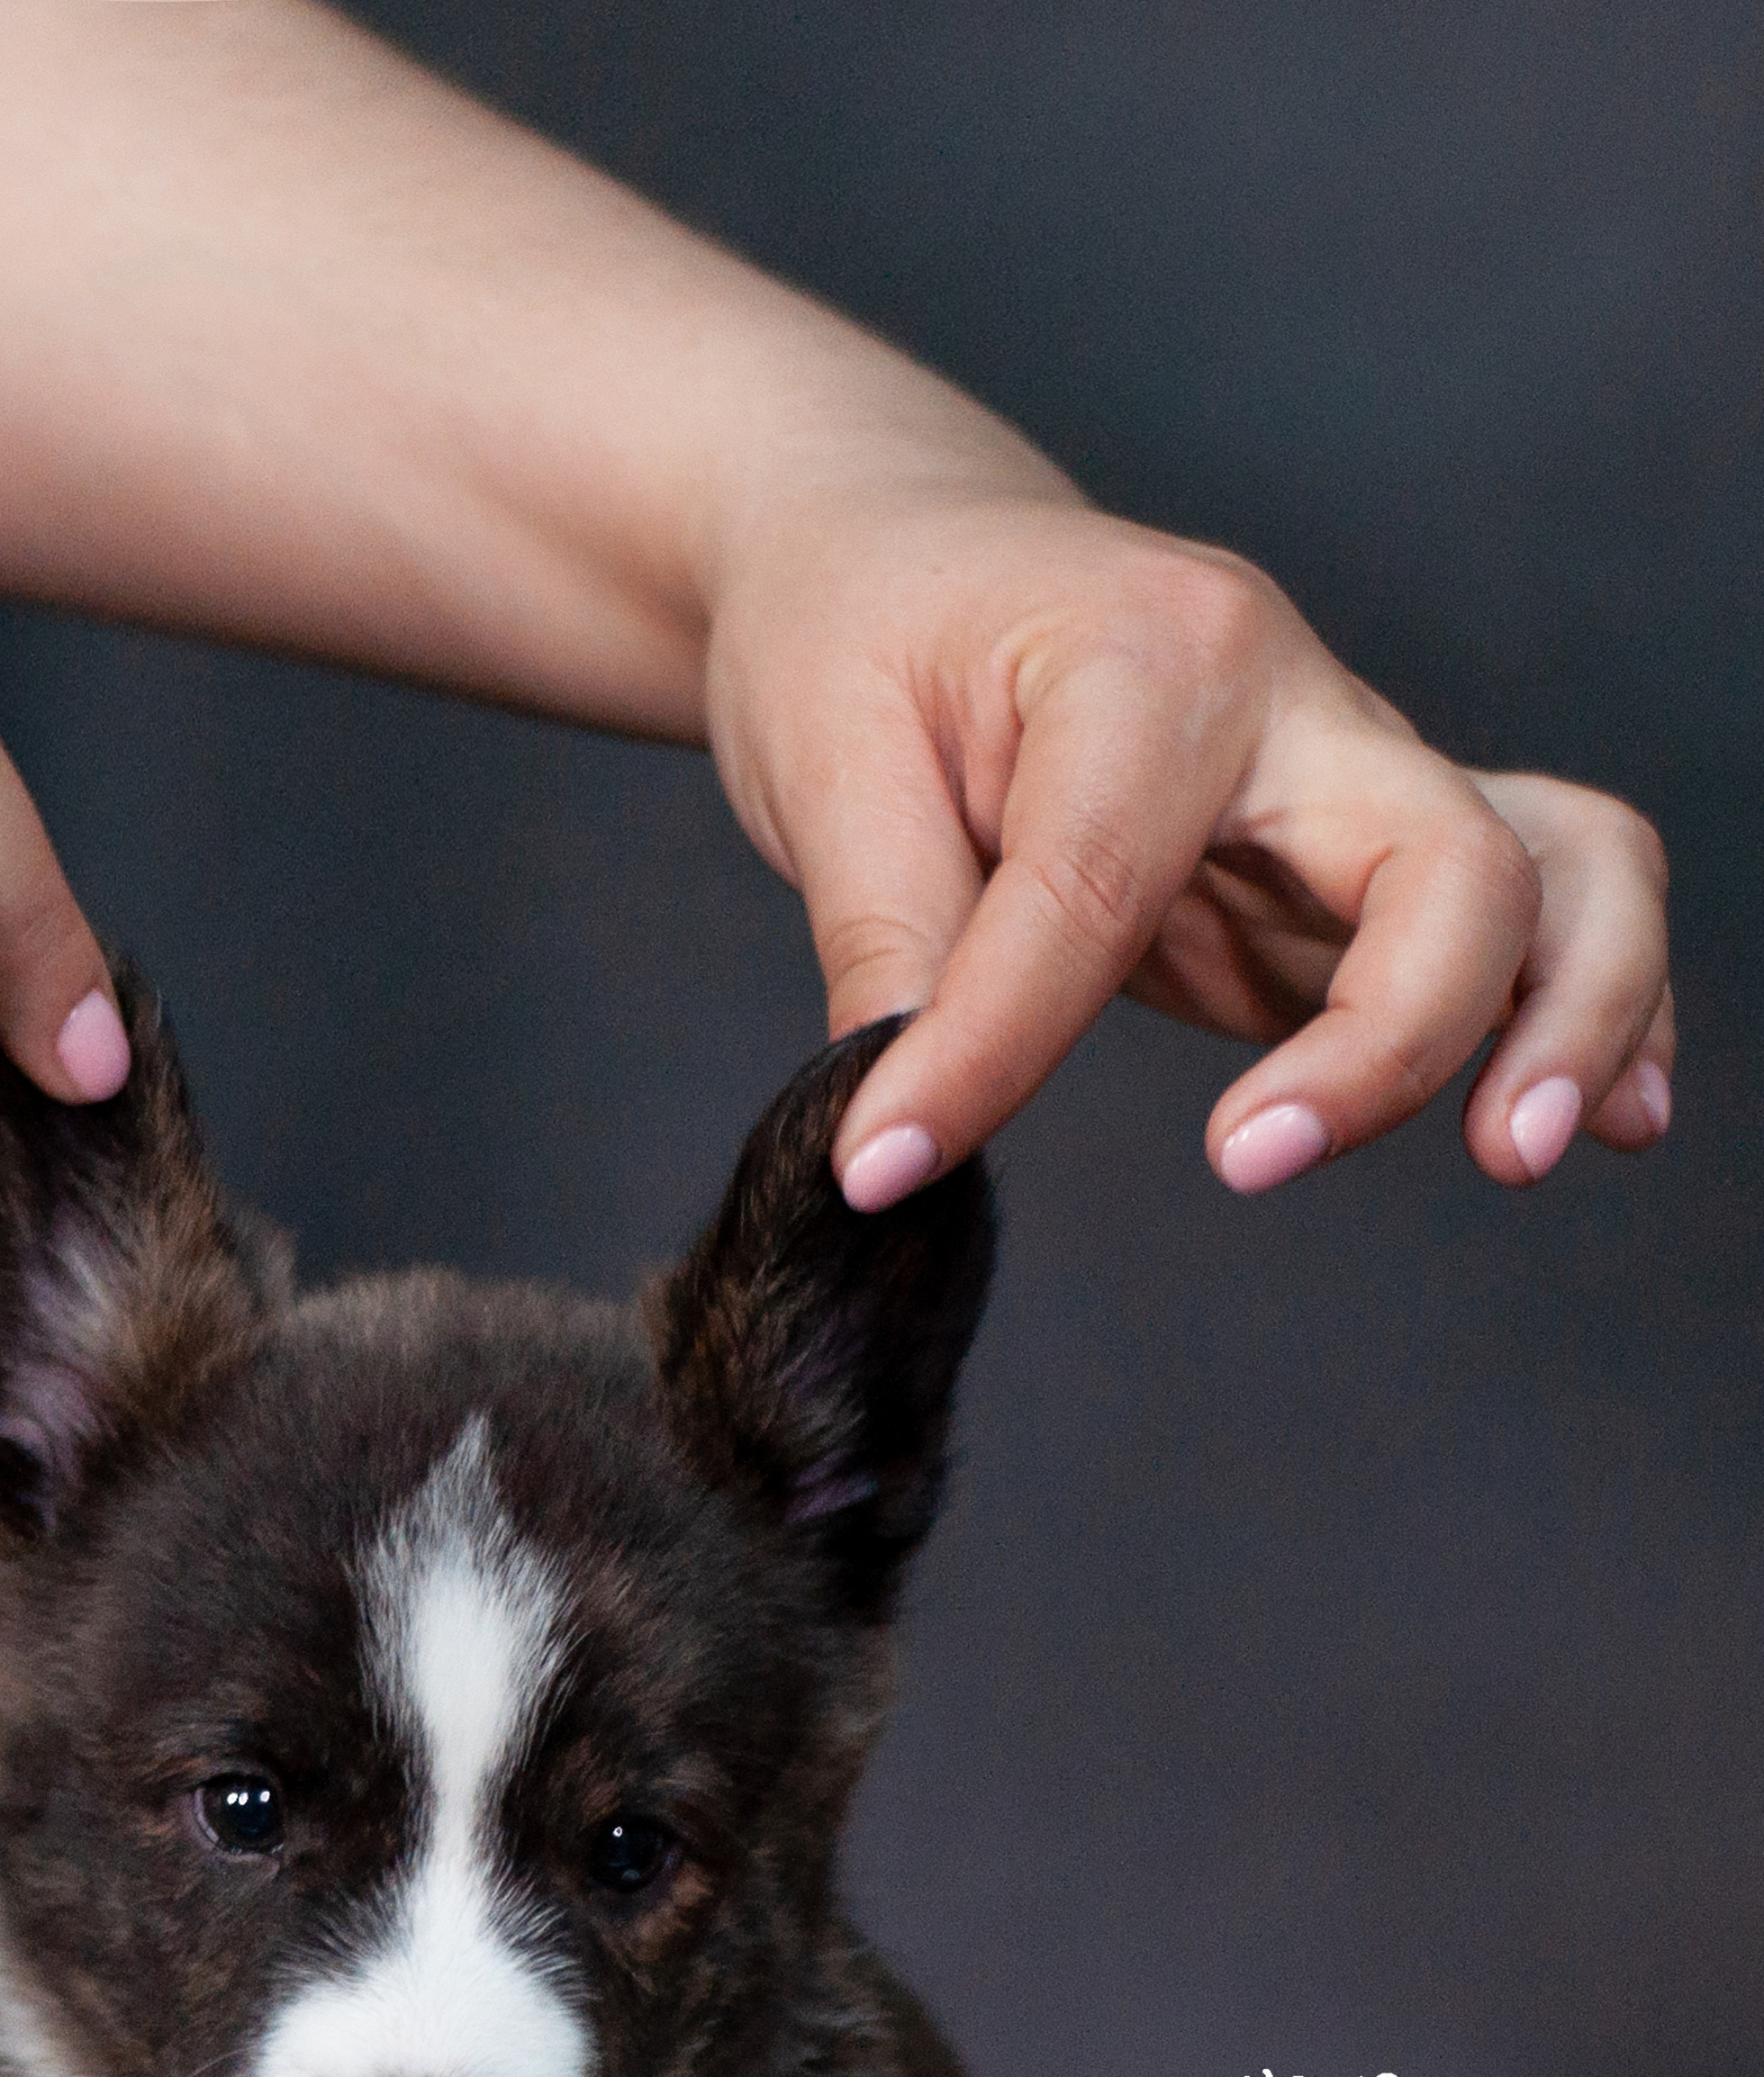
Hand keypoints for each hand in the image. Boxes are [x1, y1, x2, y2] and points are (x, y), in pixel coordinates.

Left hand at [703, 478, 1672, 1204]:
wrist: (904, 555)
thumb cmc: (866, 635)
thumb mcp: (830, 767)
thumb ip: (888, 945)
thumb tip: (896, 1122)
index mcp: (1153, 656)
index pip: (1096, 891)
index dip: (987, 1055)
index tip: (876, 1168)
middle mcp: (1297, 706)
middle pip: (1445, 862)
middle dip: (1395, 1036)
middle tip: (1248, 1161)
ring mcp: (1351, 784)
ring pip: (1561, 869)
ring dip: (1574, 1011)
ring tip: (1518, 1149)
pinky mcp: (1357, 870)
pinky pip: (1539, 917)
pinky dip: (1586, 1009)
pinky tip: (1599, 1118)